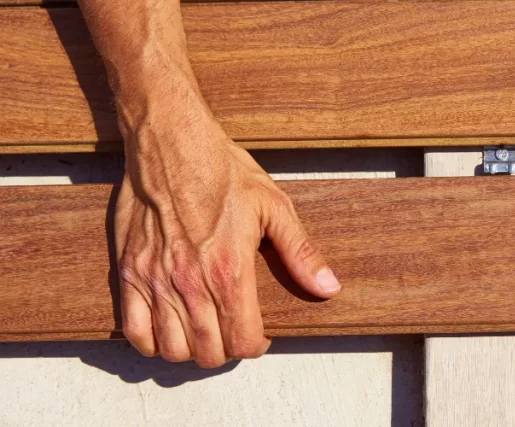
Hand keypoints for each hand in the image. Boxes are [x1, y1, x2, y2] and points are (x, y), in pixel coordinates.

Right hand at [115, 108, 340, 367]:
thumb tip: (327, 287)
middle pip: (207, 352)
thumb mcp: (274, 207)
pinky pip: (133, 330)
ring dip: (191, 349)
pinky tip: (167, 329)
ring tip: (204, 331)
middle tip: (232, 332)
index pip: (242, 341)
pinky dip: (150, 341)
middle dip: (226, 350)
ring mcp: (155, 280)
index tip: (259, 336)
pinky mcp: (129, 272)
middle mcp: (189, 283)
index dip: (256, 346)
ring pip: (172, 348)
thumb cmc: (222, 171)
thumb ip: (300, 252)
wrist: (171, 142)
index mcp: (229, 271)